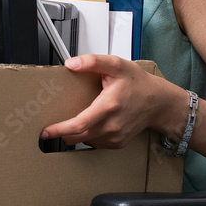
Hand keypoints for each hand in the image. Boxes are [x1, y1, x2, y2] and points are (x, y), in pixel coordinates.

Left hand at [40, 54, 174, 148]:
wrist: (159, 102)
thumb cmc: (138, 83)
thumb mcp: (116, 65)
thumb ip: (93, 61)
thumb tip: (71, 63)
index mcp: (109, 106)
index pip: (79, 124)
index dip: (60, 129)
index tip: (46, 131)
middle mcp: (112, 125)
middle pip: (79, 137)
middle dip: (62, 134)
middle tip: (50, 128)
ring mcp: (115, 137)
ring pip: (86, 141)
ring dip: (75, 134)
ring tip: (72, 122)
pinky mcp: (118, 143)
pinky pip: (95, 143)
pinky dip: (88, 136)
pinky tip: (89, 124)